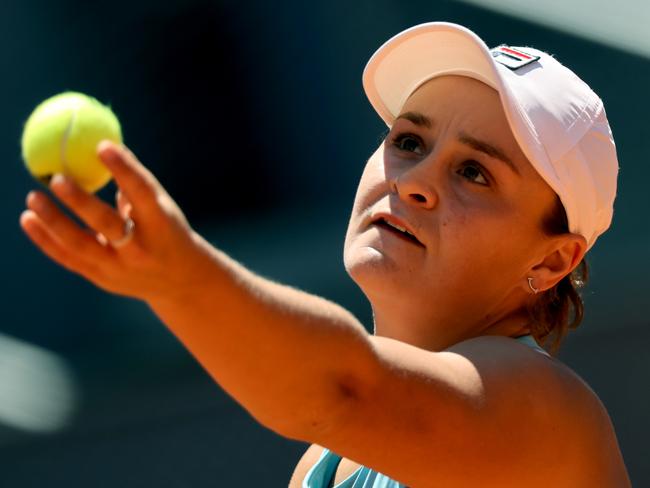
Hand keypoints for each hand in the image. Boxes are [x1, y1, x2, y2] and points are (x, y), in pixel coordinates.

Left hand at [20, 140, 210, 302]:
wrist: (180, 279)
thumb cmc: (166, 230)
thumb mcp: (162, 208)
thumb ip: (134, 183)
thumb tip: (104, 143)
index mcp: (161, 224)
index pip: (142, 193)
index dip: (124, 169)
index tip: (102, 146)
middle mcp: (141, 249)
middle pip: (108, 225)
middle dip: (81, 202)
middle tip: (57, 178)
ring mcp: (120, 268)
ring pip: (81, 246)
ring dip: (54, 222)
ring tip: (33, 198)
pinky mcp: (102, 278)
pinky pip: (69, 258)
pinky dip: (46, 240)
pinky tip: (28, 220)